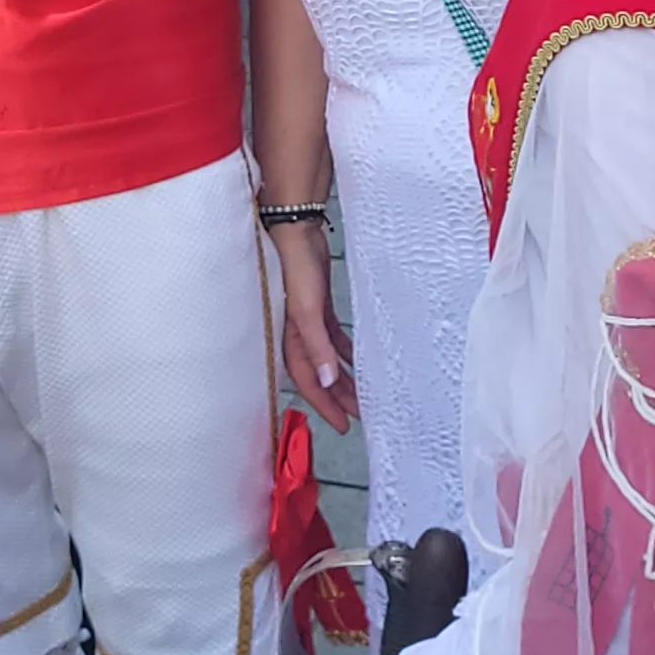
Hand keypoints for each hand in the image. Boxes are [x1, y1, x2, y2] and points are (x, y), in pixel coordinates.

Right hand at [269, 220, 355, 432]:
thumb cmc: (296, 268)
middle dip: (338, 396)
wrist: (297, 230)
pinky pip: (332, 337)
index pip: (308, 381)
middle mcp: (298, 334)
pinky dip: (343, 350)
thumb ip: (316, 345)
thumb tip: (327, 380)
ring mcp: (308, 320)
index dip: (325, 405)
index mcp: (291, 338)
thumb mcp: (307, 310)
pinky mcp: (318, 306)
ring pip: (328, 358)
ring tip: (362, 393)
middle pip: (319, 374)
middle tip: (360, 415)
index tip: (344, 424)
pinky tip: (356, 359)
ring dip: (343, 376)